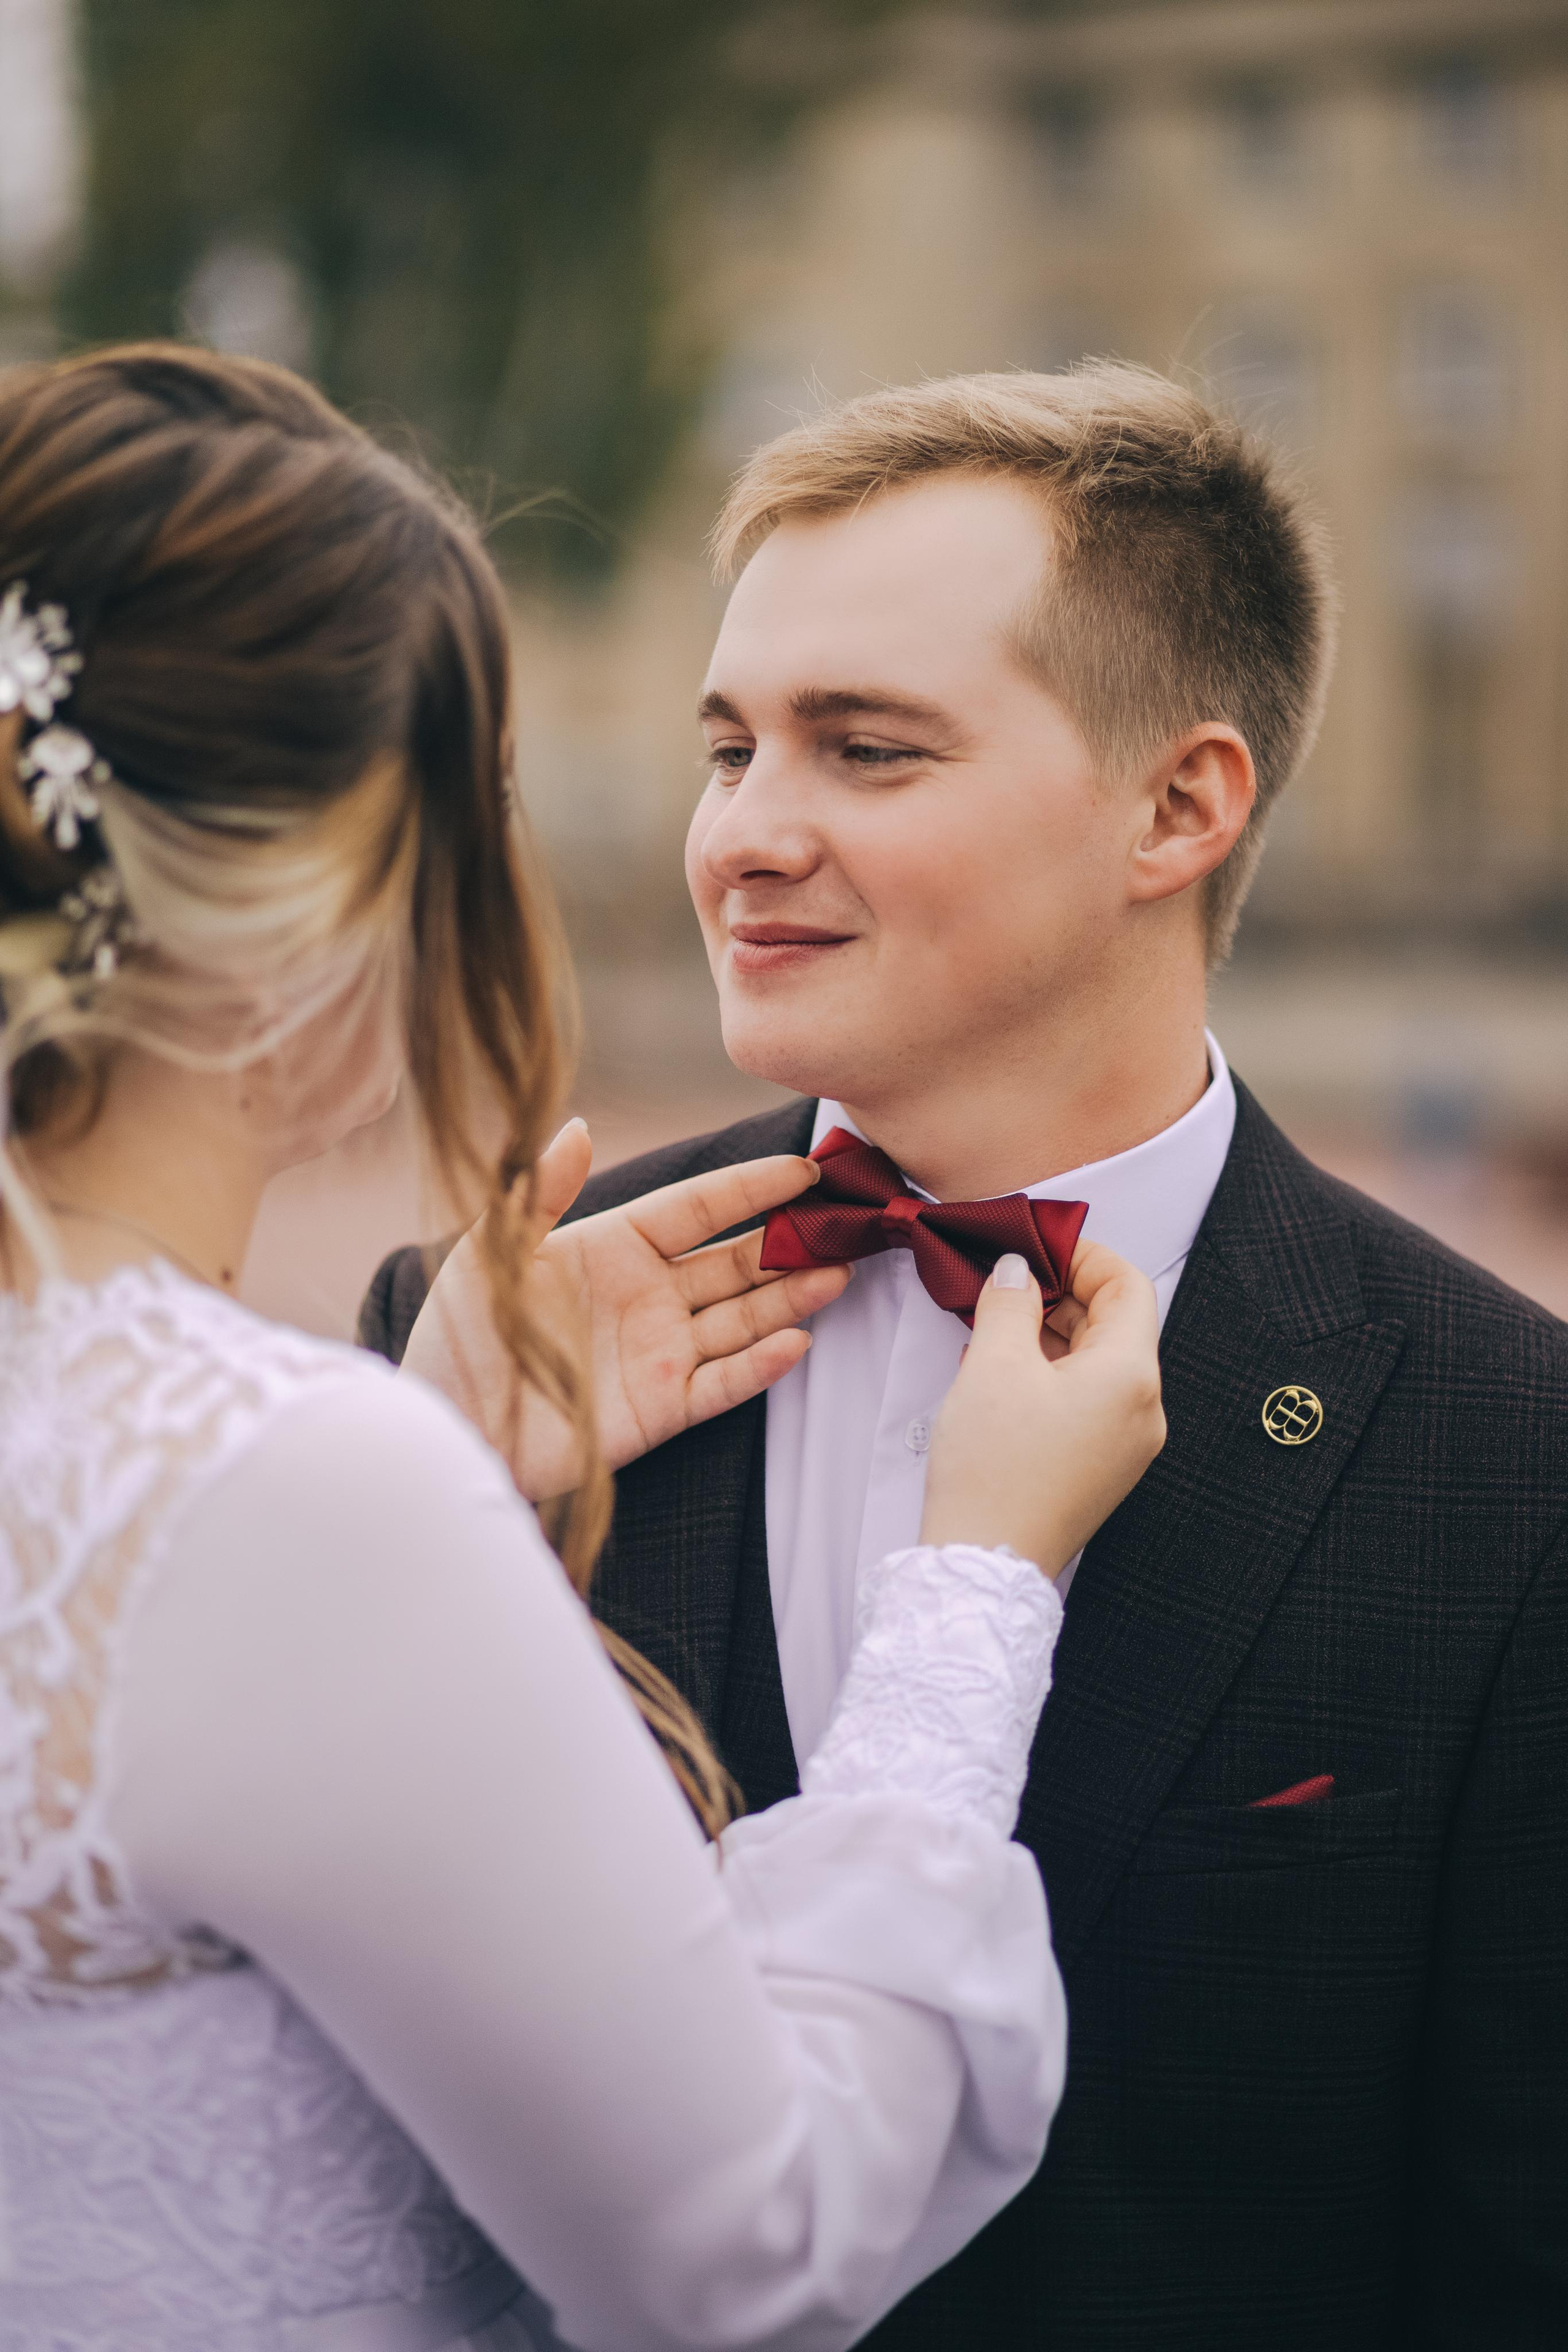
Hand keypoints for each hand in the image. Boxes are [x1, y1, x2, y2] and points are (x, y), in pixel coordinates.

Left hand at [401, 1122, 849, 1499]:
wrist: (449, 1428)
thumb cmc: (459, 1335)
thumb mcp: (493, 1253)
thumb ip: (538, 1192)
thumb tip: (579, 1125)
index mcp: (614, 1246)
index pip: (698, 1208)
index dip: (751, 1187)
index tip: (804, 1169)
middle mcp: (649, 1294)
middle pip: (736, 1259)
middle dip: (790, 1241)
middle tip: (845, 1222)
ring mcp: (662, 1351)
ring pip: (744, 1316)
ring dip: (792, 1296)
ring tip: (839, 1272)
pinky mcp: (664, 1407)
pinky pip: (724, 1381)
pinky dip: (761, 1364)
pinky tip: (796, 1339)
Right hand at [920, 1243, 1164, 1575]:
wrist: (985, 1566)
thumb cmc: (993, 1469)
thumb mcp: (993, 1365)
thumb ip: (1009, 1302)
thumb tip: (1018, 1270)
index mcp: (1132, 1376)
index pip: (1129, 1286)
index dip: (1083, 1257)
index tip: (1036, 1249)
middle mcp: (1145, 1410)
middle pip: (1116, 1325)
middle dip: (1061, 1295)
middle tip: (1006, 1285)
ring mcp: (1128, 1445)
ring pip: (1100, 1365)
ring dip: (1051, 1335)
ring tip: (994, 1329)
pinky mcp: (1103, 1469)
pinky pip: (1089, 1401)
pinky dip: (1052, 1375)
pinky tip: (1001, 1374)